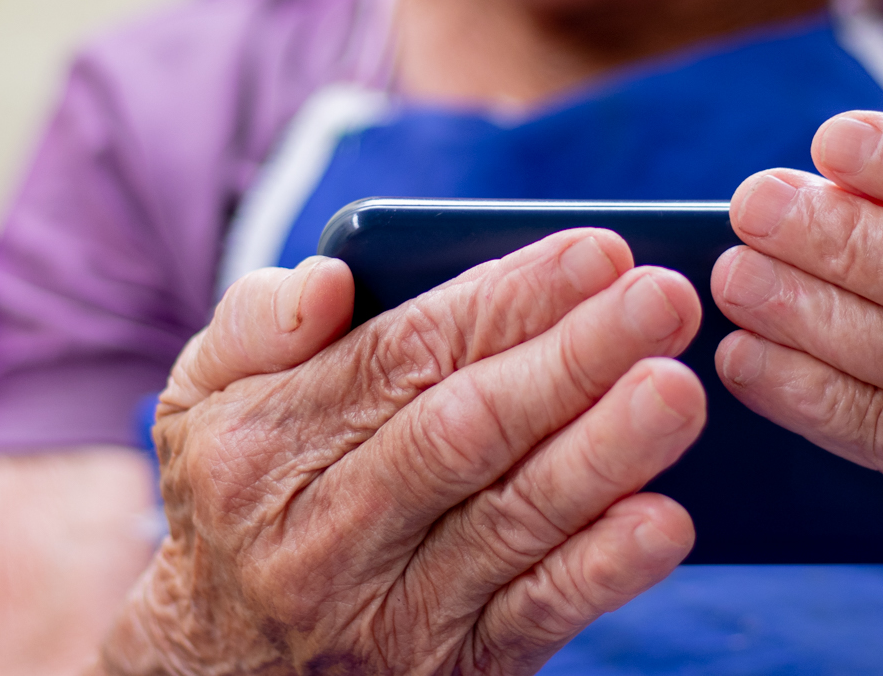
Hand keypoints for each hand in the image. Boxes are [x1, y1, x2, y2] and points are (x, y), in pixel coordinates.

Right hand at [100, 230, 706, 675]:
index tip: (599, 250)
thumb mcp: (201, 401)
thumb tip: (331, 280)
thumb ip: (257, 324)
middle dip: (573, 358)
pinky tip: (664, 520)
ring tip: (681, 389)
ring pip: (510, 522)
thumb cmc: (238, 495)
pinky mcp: (449, 674)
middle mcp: (323, 532)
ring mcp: (388, 613)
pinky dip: (601, 573)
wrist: (215, 672)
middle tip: (665, 296)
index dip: (507, 300)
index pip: (403, 356)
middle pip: (466, 431)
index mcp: (267, 443)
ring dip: (604, 453)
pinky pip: (533, 618)